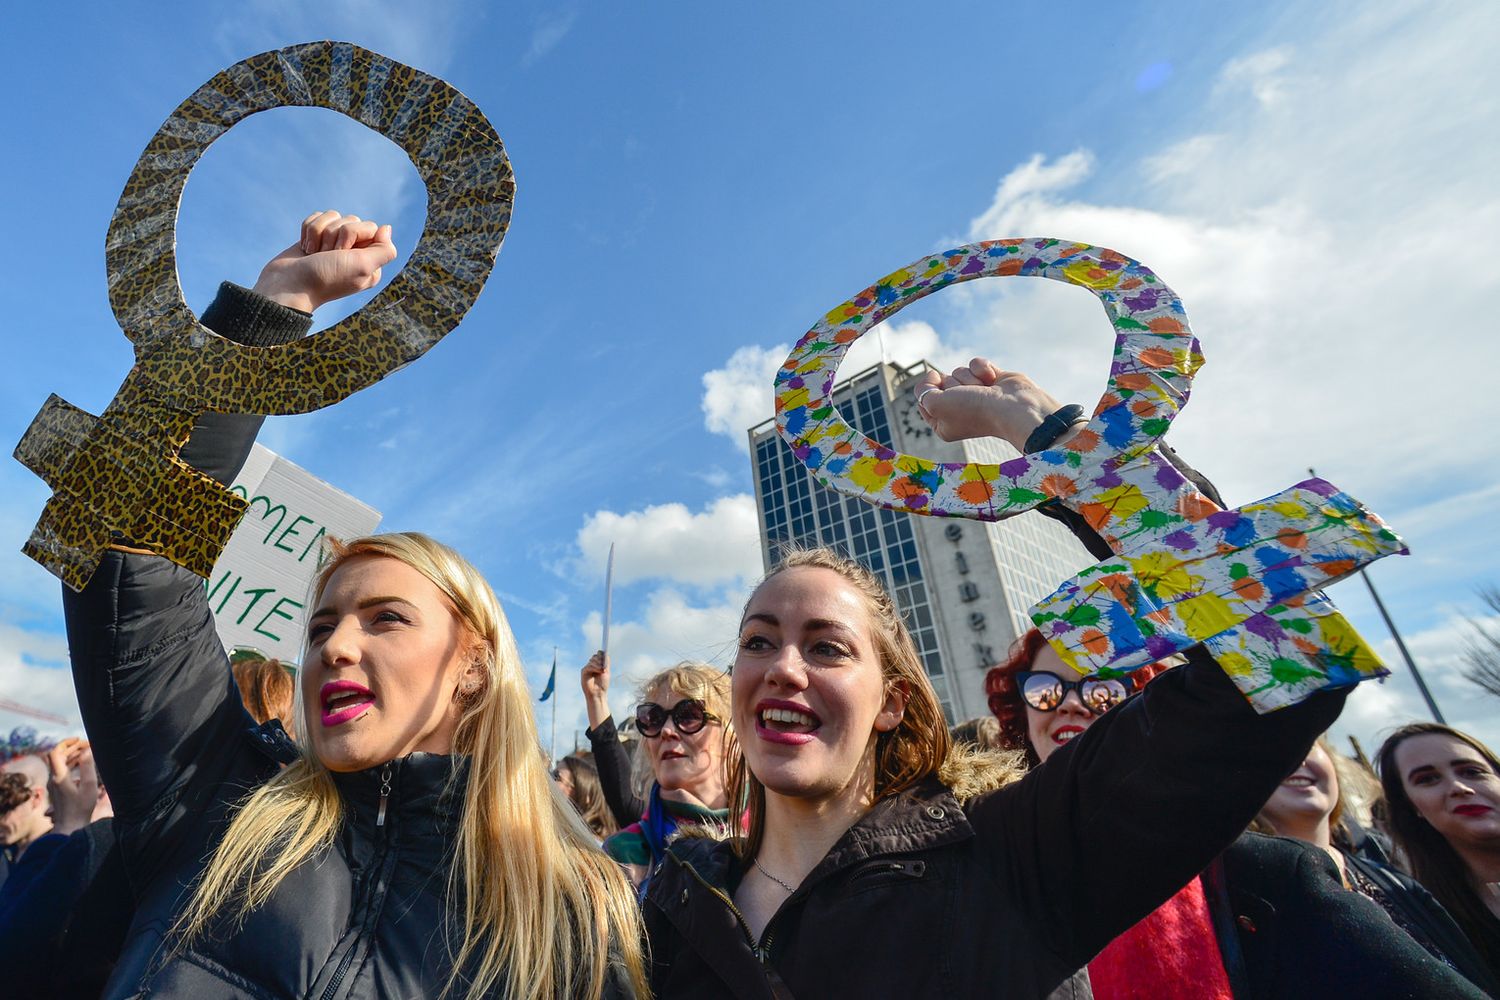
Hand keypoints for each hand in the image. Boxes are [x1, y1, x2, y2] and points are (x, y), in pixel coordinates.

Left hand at [45, 737, 100, 836]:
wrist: (70, 826)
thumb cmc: (81, 807)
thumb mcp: (88, 786)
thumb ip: (87, 766)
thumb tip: (87, 750)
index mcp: (59, 776)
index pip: (56, 752)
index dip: (66, 743)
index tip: (80, 740)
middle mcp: (54, 778)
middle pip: (58, 756)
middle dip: (73, 748)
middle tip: (88, 745)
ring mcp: (54, 784)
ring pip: (60, 763)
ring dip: (73, 755)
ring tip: (88, 752)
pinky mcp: (58, 789)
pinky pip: (62, 771)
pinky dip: (72, 764)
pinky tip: (82, 765)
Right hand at [251, 211, 397, 312]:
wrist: (288, 284)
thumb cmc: (326, 277)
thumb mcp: (363, 266)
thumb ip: (384, 250)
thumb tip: (386, 228)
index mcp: (371, 262)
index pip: (372, 228)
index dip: (354, 234)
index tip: (343, 252)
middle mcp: (355, 252)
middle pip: (352, 219)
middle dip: (335, 235)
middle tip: (327, 255)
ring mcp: (334, 245)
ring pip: (333, 216)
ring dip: (319, 233)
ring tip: (313, 254)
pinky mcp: (316, 238)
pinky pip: (317, 217)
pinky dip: (308, 230)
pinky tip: (305, 248)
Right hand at [581, 650, 610, 727]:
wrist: (598, 693)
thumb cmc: (603, 684)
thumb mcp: (606, 672)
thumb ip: (606, 663)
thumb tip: (605, 653)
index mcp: (598, 664)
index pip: (599, 654)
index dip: (601, 653)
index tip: (604, 652)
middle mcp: (592, 665)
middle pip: (595, 656)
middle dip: (600, 659)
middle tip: (604, 665)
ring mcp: (587, 668)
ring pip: (592, 660)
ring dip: (598, 664)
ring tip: (602, 671)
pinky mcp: (583, 672)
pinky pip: (589, 666)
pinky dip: (595, 667)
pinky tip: (599, 671)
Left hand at [914, 357, 1075, 452]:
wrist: (1014, 407)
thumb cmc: (974, 411)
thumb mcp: (935, 405)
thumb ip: (923, 391)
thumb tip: (932, 376)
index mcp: (943, 424)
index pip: (923, 399)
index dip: (929, 390)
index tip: (941, 392)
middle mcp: (958, 410)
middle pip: (941, 382)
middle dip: (954, 384)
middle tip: (968, 396)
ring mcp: (975, 395)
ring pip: (959, 371)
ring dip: (970, 378)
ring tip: (984, 391)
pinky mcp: (989, 381)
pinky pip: (975, 364)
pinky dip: (983, 369)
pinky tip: (993, 380)